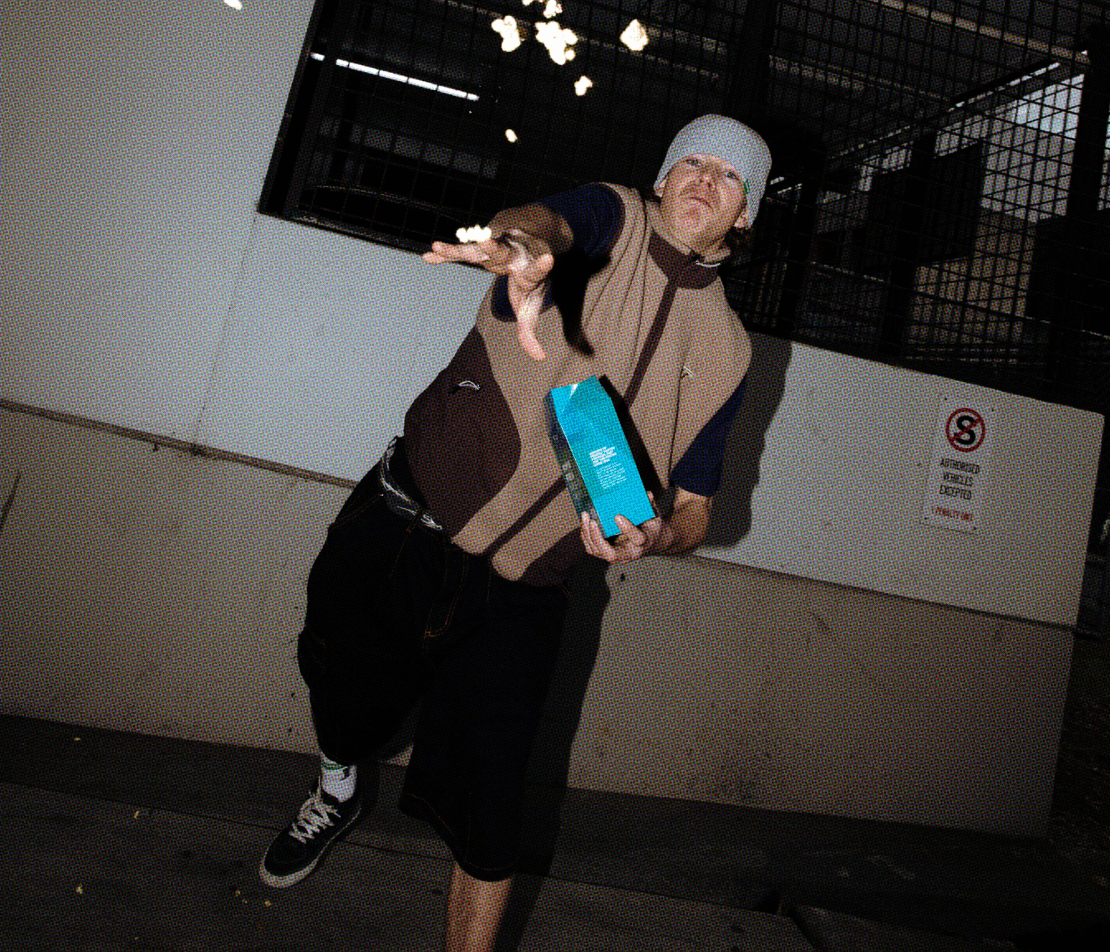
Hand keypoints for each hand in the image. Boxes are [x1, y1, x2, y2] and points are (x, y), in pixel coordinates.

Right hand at [423, 230, 553, 359]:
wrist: (530, 244)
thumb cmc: (529, 282)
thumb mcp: (531, 306)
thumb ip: (529, 331)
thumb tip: (540, 358)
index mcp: (528, 271)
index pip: (535, 271)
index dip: (541, 266)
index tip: (548, 258)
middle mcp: (514, 254)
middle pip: (502, 251)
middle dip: (492, 247)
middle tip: (485, 241)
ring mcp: (496, 245)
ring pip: (475, 248)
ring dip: (457, 248)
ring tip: (437, 246)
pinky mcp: (481, 244)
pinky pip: (461, 251)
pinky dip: (446, 255)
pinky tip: (429, 256)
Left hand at [579, 493, 675, 562]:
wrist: (648, 543)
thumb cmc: (650, 527)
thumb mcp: (654, 516)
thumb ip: (651, 505)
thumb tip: (647, 493)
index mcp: (644, 542)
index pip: (638, 539)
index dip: (628, 529)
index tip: (617, 516)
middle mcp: (629, 553)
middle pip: (611, 554)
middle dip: (598, 538)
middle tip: (593, 521)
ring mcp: (616, 556)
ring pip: (597, 551)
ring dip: (588, 534)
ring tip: (585, 516)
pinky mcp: (606, 553)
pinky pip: (592, 548)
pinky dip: (586, 535)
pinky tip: (584, 521)